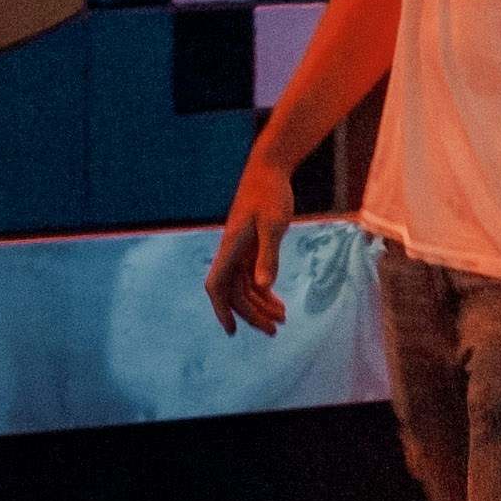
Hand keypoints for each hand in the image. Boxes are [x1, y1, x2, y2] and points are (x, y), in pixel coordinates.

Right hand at [206, 150, 295, 336]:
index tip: (232, 331)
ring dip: (261, 305)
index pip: (217, 286)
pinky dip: (264, 291)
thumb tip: (262, 287)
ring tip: (282, 319)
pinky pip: (253, 276)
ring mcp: (240, 250)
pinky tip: (277, 301)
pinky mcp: (250, 246)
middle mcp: (231, 252)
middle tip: (274, 330)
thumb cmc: (270, 193)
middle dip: (252, 314)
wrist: (269, 169)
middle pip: (235, 293)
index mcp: (230, 247)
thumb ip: (268, 256)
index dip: (221, 310)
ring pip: (245, 287)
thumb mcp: (273, 225)